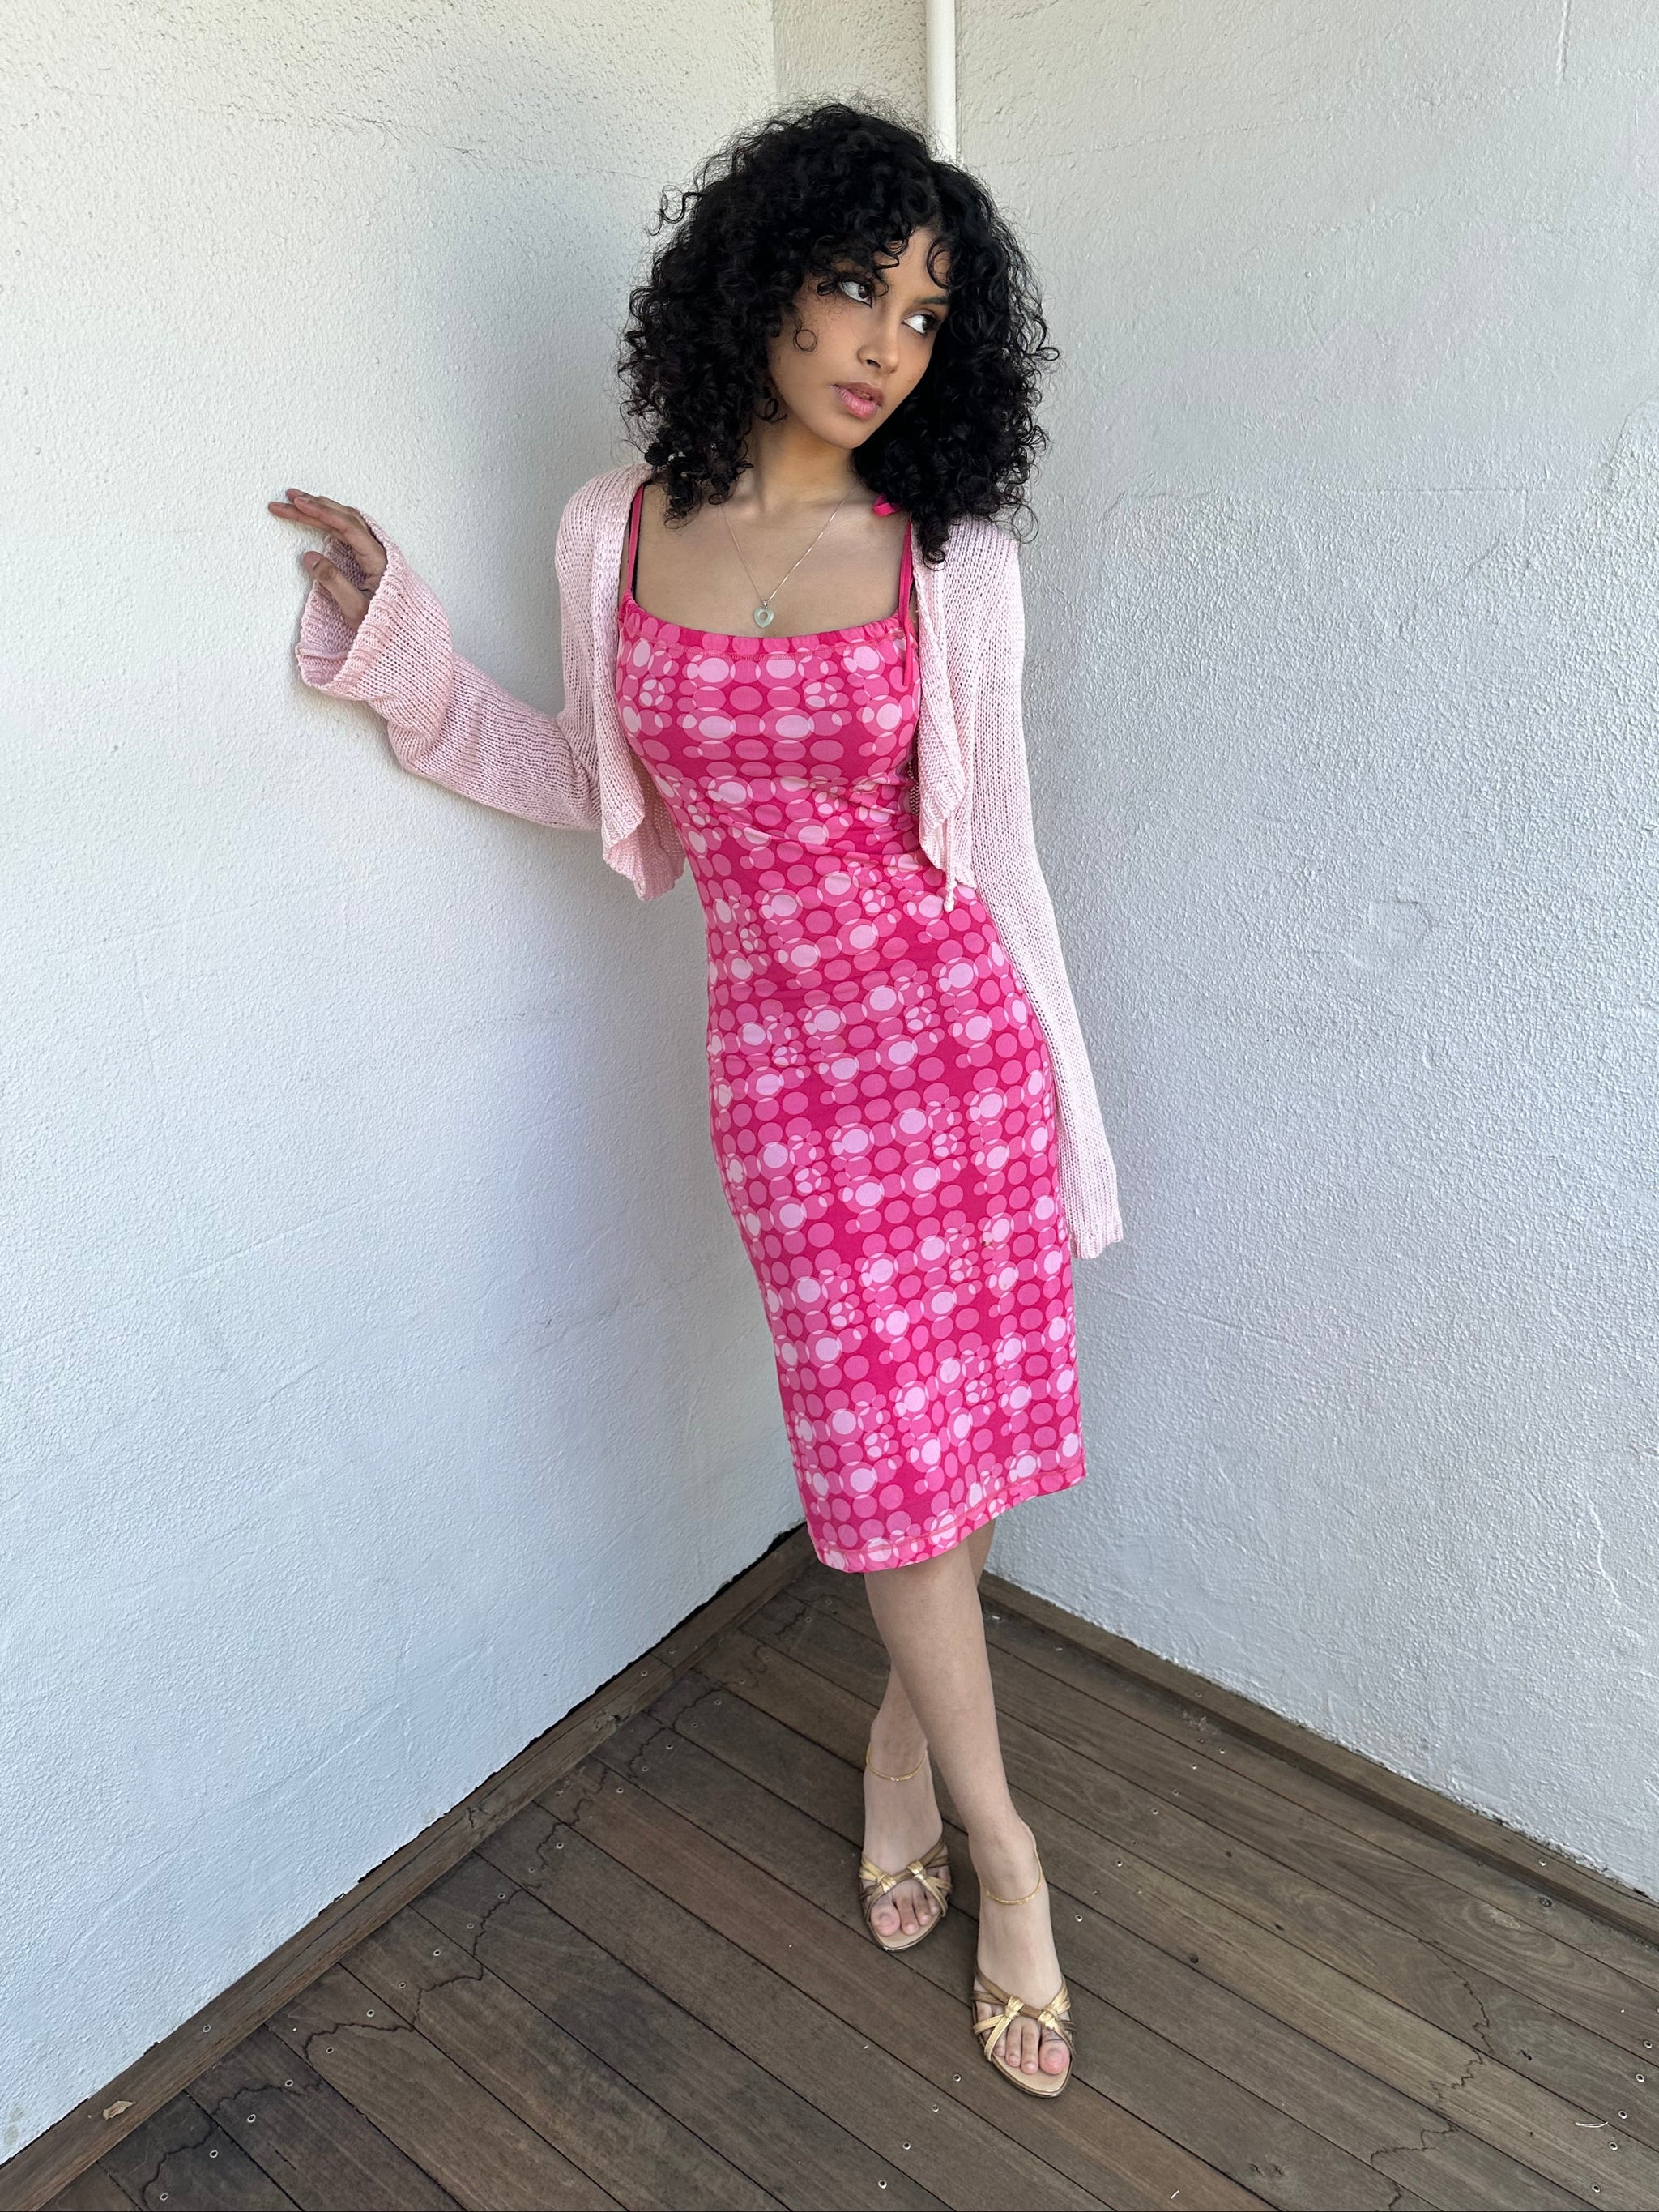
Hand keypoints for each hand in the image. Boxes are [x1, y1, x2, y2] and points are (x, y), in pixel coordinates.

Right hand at [268, 488, 386, 630]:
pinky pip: (351, 530)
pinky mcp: (371, 558)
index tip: (299, 505)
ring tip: (299, 503)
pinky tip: (321, 516)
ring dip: (324, 509)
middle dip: (316, 506)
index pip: (348, 526)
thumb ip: (333, 581)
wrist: (403, 635)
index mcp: (378, 559)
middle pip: (345, 518)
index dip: (322, 513)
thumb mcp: (355, 608)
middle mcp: (379, 550)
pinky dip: (332, 520)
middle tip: (289, 499)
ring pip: (348, 521)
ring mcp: (375, 552)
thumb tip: (309, 556)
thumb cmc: (382, 623)